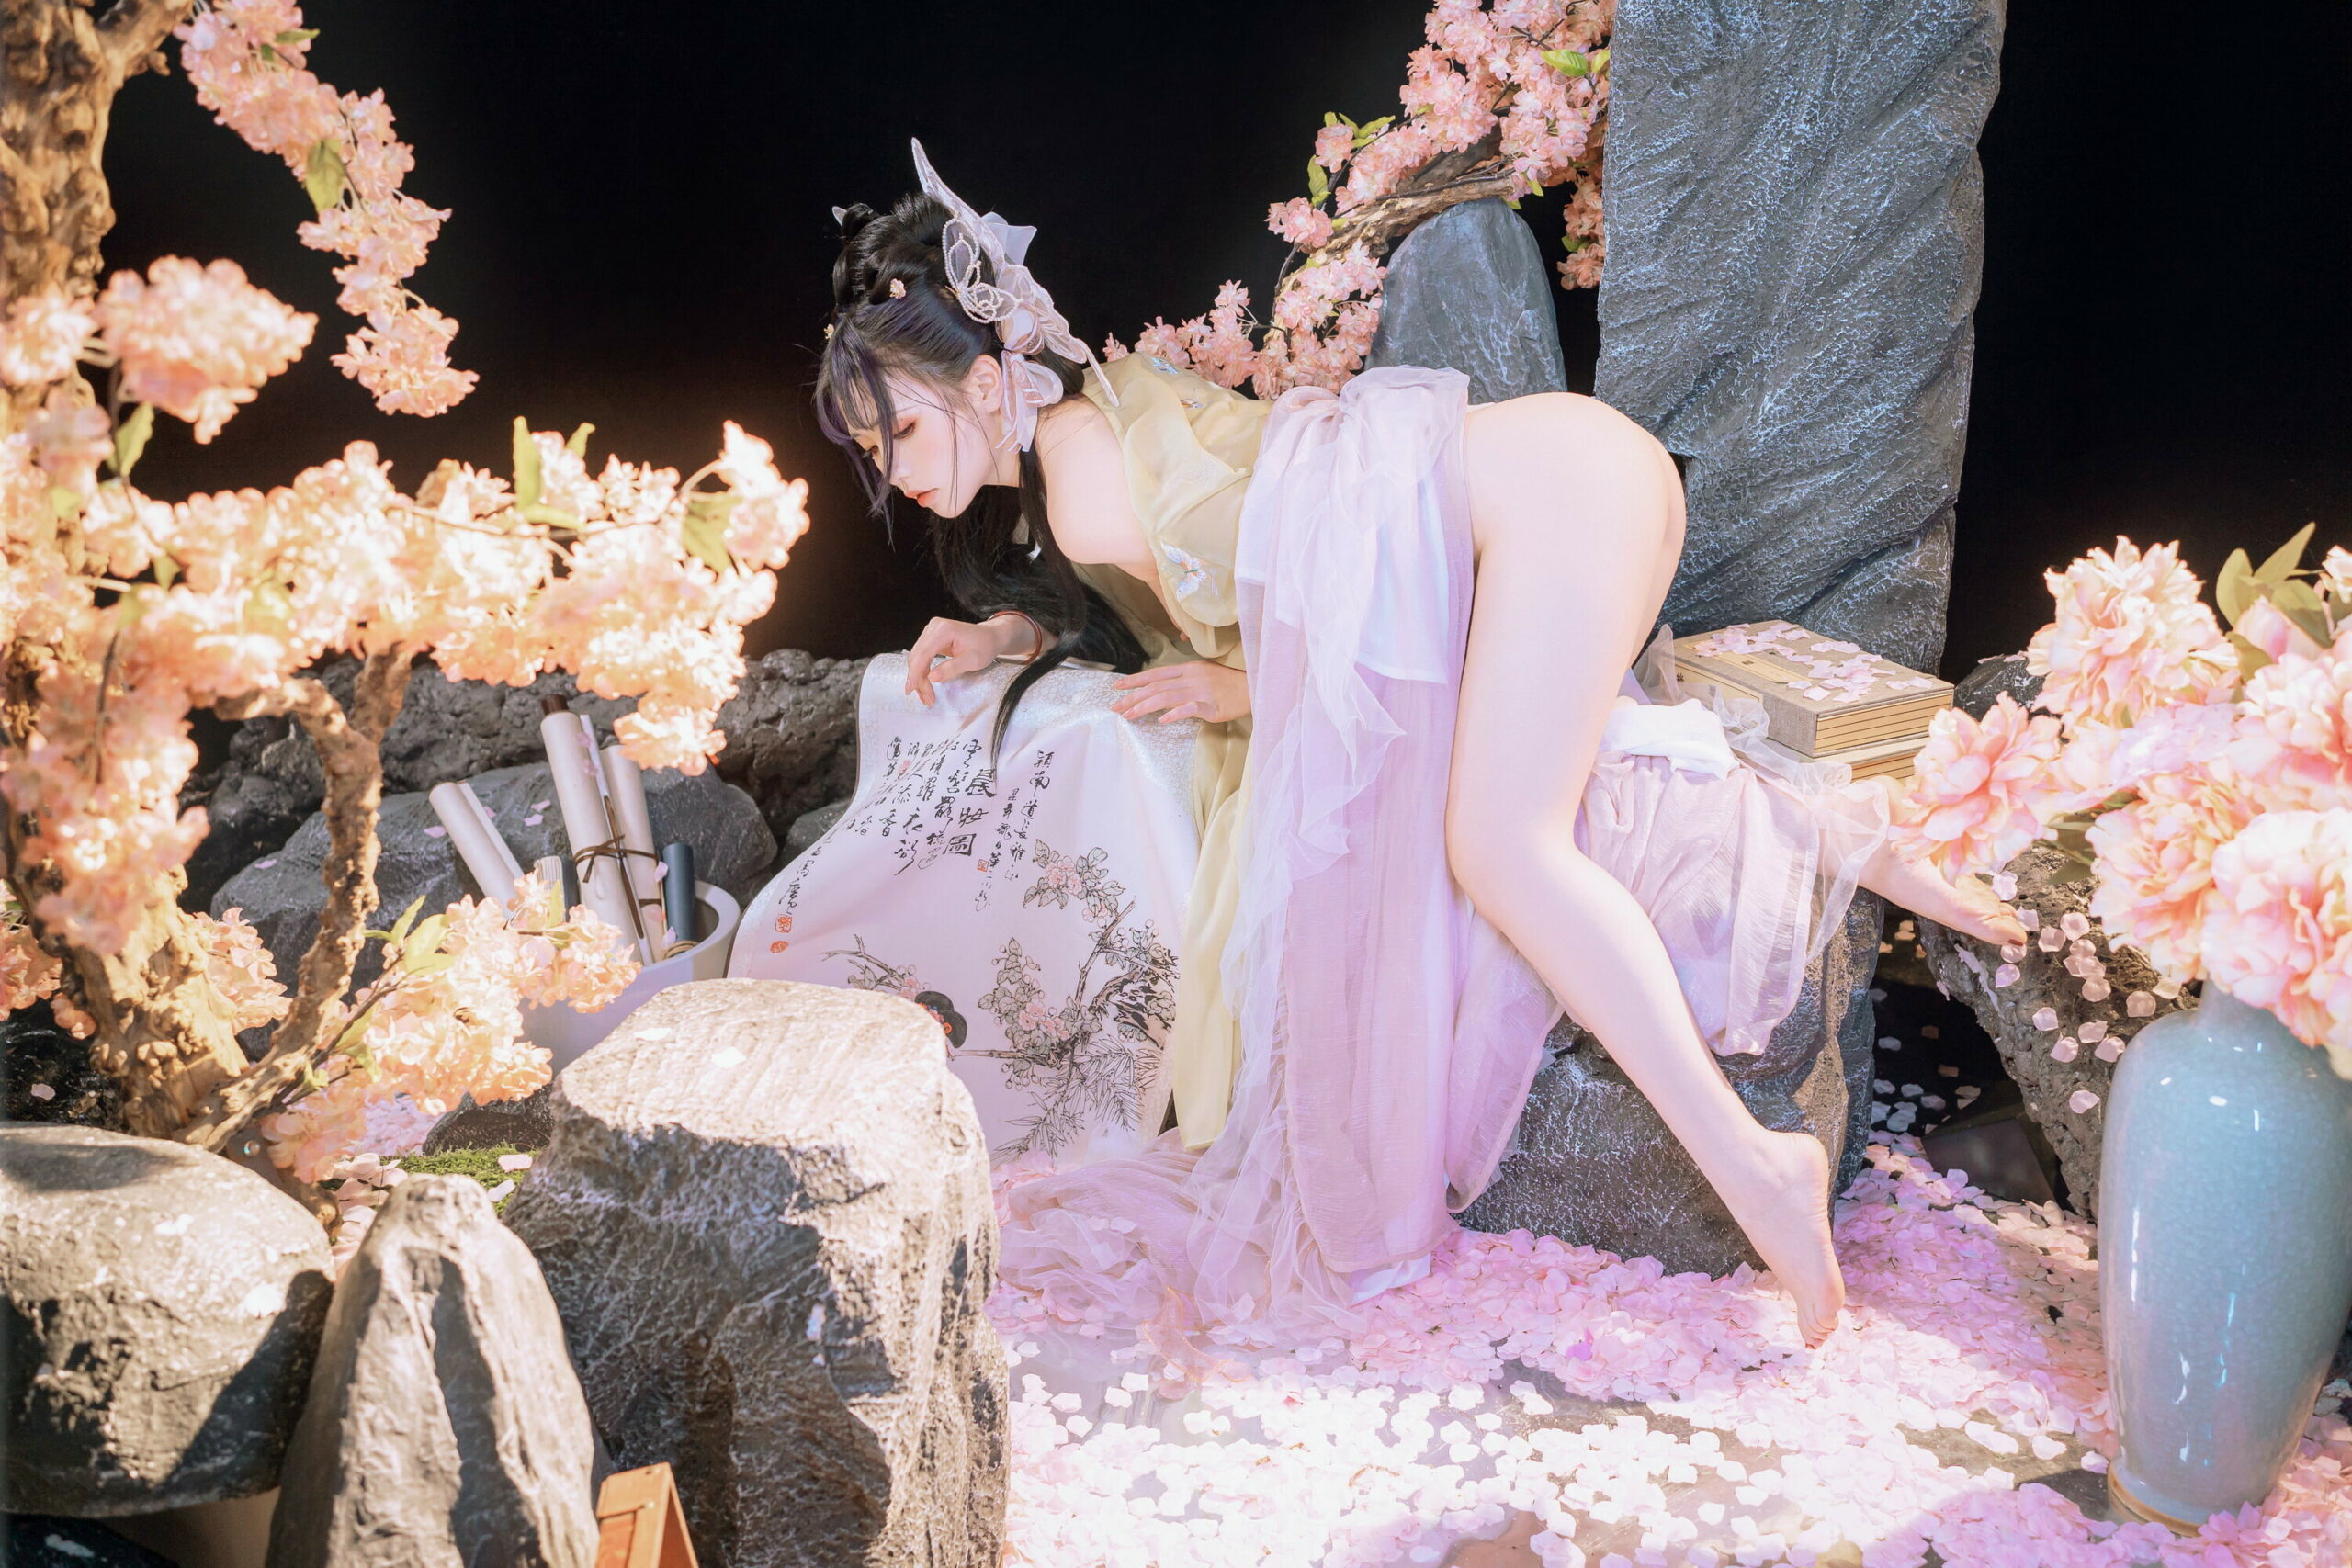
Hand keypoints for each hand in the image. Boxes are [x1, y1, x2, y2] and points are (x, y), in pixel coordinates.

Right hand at [904, 615, 1030, 706]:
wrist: (990, 637)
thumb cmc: (985, 646)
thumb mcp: (972, 660)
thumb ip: (952, 668)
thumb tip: (932, 677)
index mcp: (944, 630)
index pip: (923, 654)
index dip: (915, 673)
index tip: (911, 688)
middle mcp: (934, 628)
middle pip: (917, 657)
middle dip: (918, 679)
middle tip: (926, 698)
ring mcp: (931, 632)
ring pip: (916, 658)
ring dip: (919, 677)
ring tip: (926, 694)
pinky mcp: (931, 638)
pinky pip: (921, 657)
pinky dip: (921, 671)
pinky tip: (925, 683)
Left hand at [1109, 660, 1249, 724]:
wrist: (1252, 688)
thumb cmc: (1227, 684)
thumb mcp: (1202, 675)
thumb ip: (1183, 681)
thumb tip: (1161, 690)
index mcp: (1188, 669)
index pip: (1155, 674)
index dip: (1135, 680)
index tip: (1117, 687)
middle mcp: (1191, 677)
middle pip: (1155, 687)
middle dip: (1133, 697)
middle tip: (1116, 707)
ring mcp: (1200, 690)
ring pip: (1166, 697)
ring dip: (1145, 706)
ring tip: (1129, 715)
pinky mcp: (1210, 705)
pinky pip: (1189, 708)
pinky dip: (1174, 714)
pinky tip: (1162, 721)